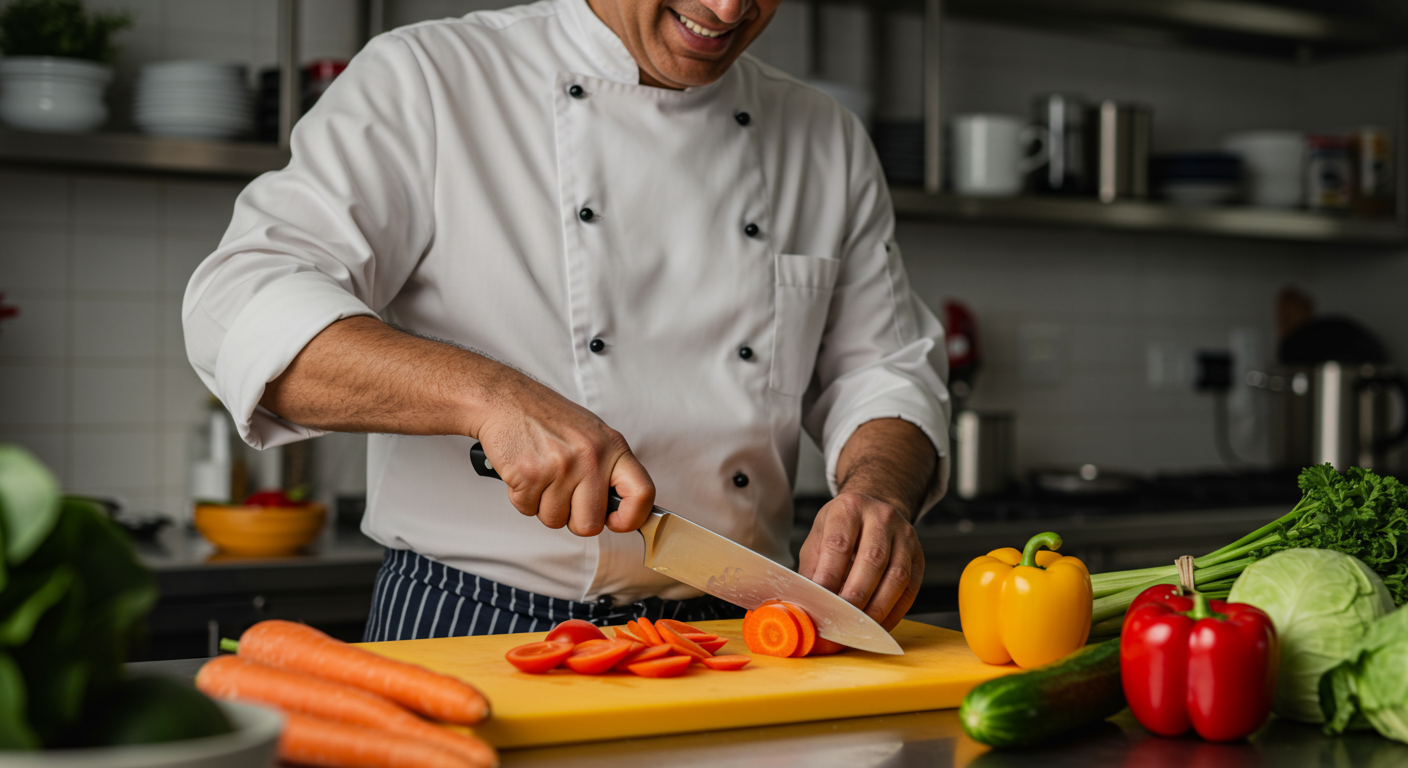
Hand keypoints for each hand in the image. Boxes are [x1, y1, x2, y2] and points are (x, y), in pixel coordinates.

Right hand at [474, 375, 654, 536]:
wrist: (505, 399)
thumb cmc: (547, 417)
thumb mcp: (592, 434)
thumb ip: (608, 468)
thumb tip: (622, 508)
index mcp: (612, 447)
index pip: (642, 493)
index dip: (631, 518)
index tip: (616, 521)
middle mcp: (590, 457)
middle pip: (591, 523)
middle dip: (574, 520)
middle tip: (564, 498)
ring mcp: (560, 467)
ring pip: (555, 520)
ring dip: (543, 506)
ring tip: (541, 476)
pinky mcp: (530, 474)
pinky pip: (527, 510)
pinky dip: (522, 498)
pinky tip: (524, 473)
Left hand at [798, 491, 924, 629]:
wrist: (874, 510)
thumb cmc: (841, 528)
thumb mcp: (819, 538)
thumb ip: (813, 569)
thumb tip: (807, 605)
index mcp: (849, 508)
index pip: (839, 544)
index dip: (830, 576)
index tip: (821, 601)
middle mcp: (881, 517)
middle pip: (872, 560)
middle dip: (855, 596)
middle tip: (840, 620)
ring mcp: (905, 535)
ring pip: (896, 577)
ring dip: (877, 608)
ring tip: (859, 628)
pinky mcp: (919, 556)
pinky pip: (910, 589)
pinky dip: (894, 612)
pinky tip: (878, 625)